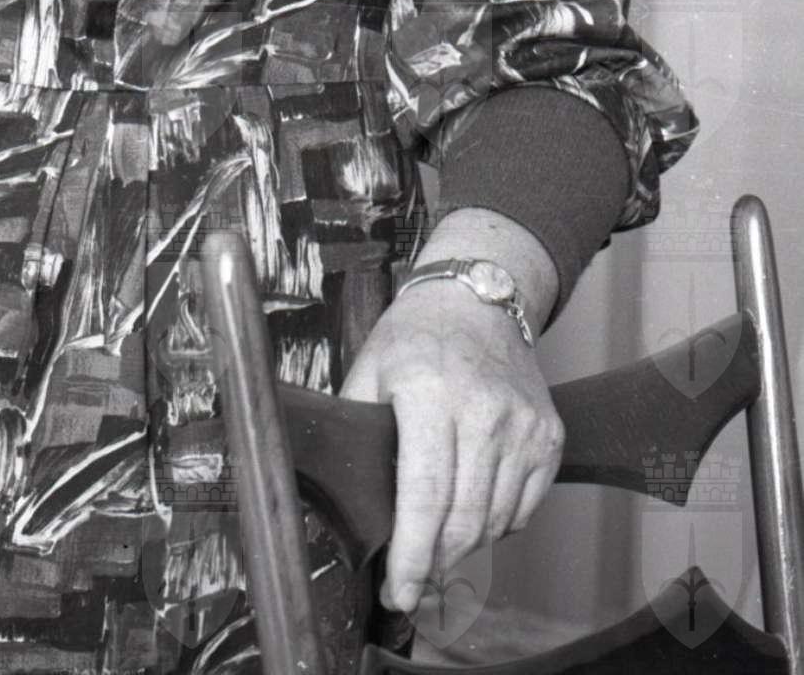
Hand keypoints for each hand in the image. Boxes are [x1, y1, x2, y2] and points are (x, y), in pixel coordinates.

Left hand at [336, 285, 564, 613]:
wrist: (476, 299)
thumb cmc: (414, 336)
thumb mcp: (369, 369)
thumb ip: (356, 429)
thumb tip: (339, 493)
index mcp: (429, 394)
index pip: (424, 496)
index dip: (412, 554)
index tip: (398, 590)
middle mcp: (484, 412)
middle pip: (463, 519)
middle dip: (435, 565)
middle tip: (411, 585)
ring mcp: (523, 426)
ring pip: (495, 521)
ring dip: (464, 549)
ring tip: (437, 552)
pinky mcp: (549, 438)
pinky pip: (524, 508)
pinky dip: (497, 525)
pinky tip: (471, 517)